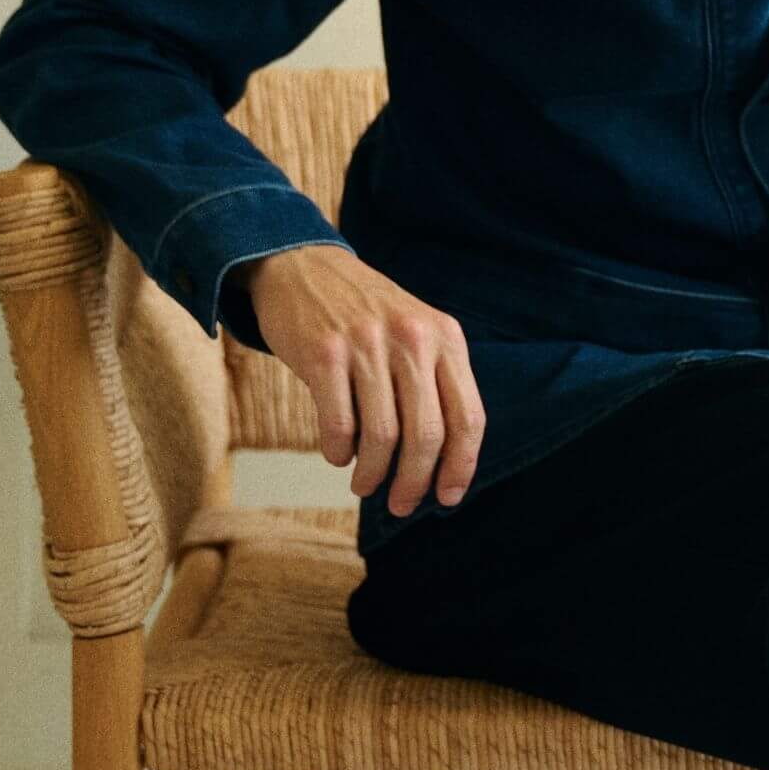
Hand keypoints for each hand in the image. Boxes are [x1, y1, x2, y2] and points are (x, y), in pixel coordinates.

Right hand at [241, 247, 484, 517]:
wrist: (301, 265)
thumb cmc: (363, 313)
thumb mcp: (416, 331)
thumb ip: (435, 383)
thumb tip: (442, 464)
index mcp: (446, 338)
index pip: (468, 417)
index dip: (461, 466)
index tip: (447, 497)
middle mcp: (413, 339)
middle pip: (427, 436)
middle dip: (415, 483)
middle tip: (400, 504)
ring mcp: (368, 344)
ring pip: (381, 437)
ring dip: (372, 474)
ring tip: (365, 485)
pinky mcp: (324, 352)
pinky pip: (338, 425)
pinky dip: (338, 452)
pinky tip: (338, 455)